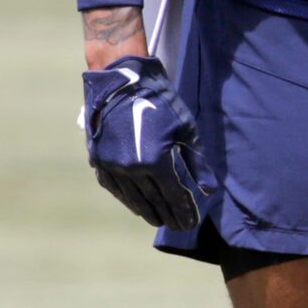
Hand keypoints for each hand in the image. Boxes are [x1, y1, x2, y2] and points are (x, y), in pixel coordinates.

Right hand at [82, 55, 214, 229]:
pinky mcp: (99, 161)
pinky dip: (127, 199)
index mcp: (156, 161)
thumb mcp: (185, 129)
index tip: (192, 224)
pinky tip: (136, 205)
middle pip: (154, 201)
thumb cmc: (160, 101)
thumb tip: (208, 191)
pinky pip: (115, 188)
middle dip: (168, 216)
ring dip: (148, 211)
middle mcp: (133, 169)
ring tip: (158, 219)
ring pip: (133, 198)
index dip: (184, 212)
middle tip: (178, 226)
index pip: (174, 196)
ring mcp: (113, 166)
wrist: (121, 81)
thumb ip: (196, 163)